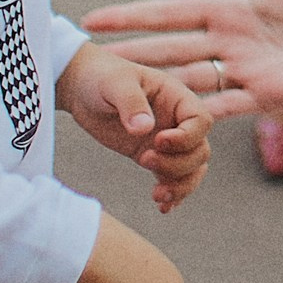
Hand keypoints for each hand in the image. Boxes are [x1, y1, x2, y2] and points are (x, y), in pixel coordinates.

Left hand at [56, 43, 211, 212]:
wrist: (81, 86)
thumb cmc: (100, 76)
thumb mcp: (115, 84)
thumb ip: (131, 103)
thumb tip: (144, 130)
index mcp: (176, 97)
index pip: (201, 122)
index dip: (186, 137)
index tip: (159, 141)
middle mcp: (176, 120)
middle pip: (199, 151)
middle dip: (178, 164)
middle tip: (144, 160)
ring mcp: (165, 140)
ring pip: (191, 169)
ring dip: (179, 185)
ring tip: (157, 196)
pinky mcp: (149, 155)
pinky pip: (171, 178)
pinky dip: (172, 194)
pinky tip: (162, 207)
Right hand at [82, 0, 282, 120]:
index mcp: (229, 7)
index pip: (168, 13)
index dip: (131, 16)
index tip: (91, 18)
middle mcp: (230, 41)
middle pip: (168, 50)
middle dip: (129, 56)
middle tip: (86, 65)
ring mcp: (246, 71)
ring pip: (187, 82)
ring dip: (153, 90)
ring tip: (114, 99)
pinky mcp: (268, 96)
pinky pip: (224, 108)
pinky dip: (194, 116)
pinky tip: (164, 124)